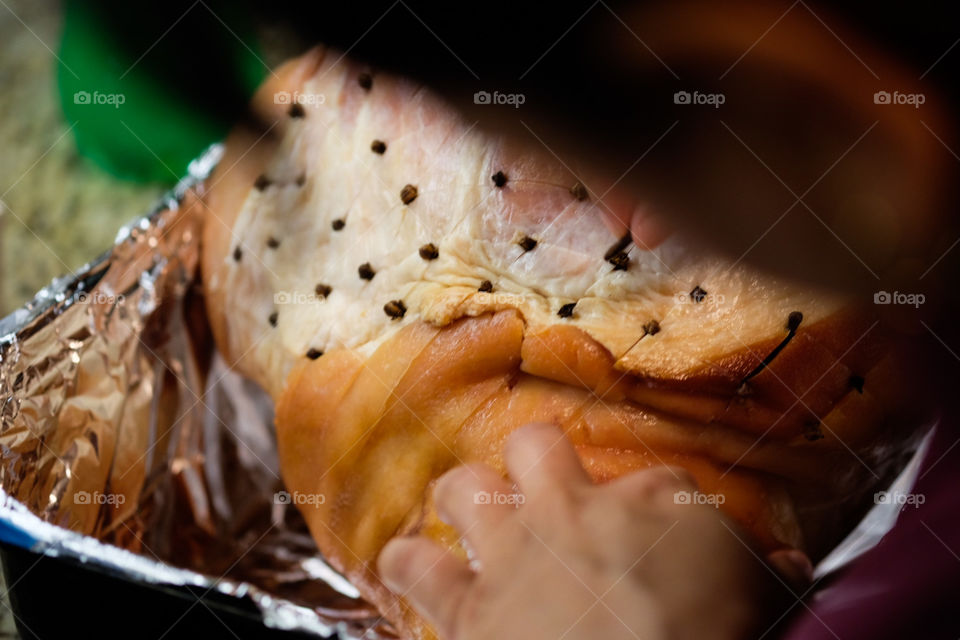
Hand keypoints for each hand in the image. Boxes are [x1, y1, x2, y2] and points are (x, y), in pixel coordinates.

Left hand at [378, 423, 799, 639]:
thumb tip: (789, 568)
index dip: (664, 512)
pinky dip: (408, 565)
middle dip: (538, 462)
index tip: (670, 541)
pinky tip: (409, 567)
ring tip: (470, 512)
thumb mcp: (761, 607)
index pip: (664, 484)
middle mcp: (575, 511)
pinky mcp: (467, 608)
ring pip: (464, 488)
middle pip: (539, 446)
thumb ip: (767, 576)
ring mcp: (514, 553)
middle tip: (545, 490)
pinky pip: (415, 567)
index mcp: (656, 506)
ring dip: (465, 500)